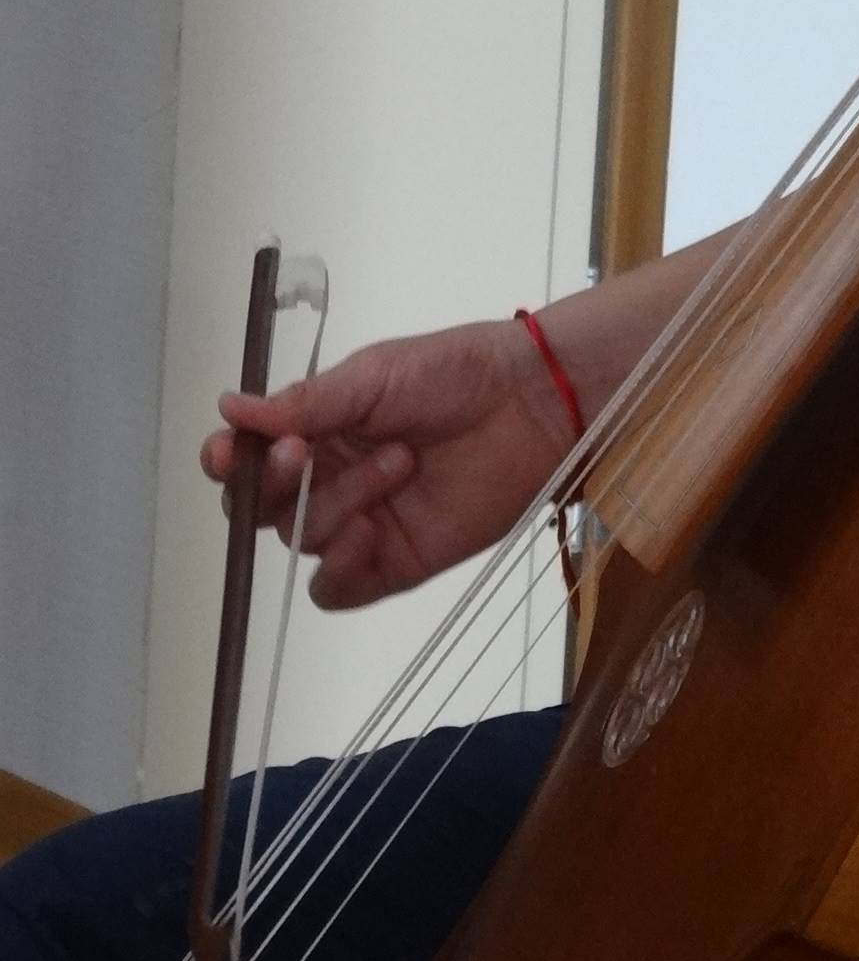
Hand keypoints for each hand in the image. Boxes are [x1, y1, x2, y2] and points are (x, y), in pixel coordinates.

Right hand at [199, 316, 575, 610]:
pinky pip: (337, 588)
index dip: (227, 462)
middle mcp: (330, 478)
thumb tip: (229, 408)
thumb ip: (305, 402)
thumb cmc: (457, 372)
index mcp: (318, 429)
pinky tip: (367, 532)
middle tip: (302, 451)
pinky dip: (338, 568)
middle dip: (272, 484)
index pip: (249, 459)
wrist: (532, 401)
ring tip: (398, 460)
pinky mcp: (396, 561)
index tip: (225, 454)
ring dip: (336, 503)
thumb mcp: (374, 375)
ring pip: (302, 539)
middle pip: (263, 508)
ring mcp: (362, 521)